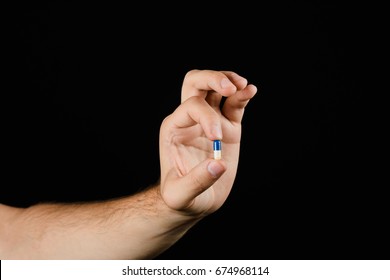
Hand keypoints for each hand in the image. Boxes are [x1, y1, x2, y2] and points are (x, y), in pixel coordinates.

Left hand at [159, 69, 256, 215]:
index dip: (207, 117)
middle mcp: (191, 120)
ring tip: (243, 85)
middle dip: (213, 79)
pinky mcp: (228, 128)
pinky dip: (243, 95)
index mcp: (174, 129)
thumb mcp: (182, 195)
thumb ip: (196, 182)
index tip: (218, 138)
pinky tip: (251, 91)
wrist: (193, 201)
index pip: (192, 106)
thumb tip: (218, 165)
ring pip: (215, 88)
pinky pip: (234, 105)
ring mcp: (210, 121)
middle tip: (230, 88)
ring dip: (228, 80)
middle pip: (196, 82)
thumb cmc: (182, 198)